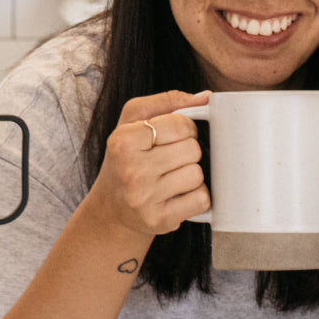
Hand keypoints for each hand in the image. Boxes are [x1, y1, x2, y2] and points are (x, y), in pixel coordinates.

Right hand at [88, 90, 210, 241]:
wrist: (111, 208)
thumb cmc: (126, 158)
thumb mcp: (133, 122)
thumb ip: (167, 102)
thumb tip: (207, 97)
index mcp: (123, 141)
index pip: (180, 124)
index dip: (185, 128)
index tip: (174, 136)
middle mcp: (131, 170)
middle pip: (193, 150)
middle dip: (188, 152)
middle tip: (171, 158)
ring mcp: (144, 198)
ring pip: (197, 175)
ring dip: (192, 175)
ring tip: (173, 177)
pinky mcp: (159, 220)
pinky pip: (201, 200)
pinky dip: (196, 196)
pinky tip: (179, 195)